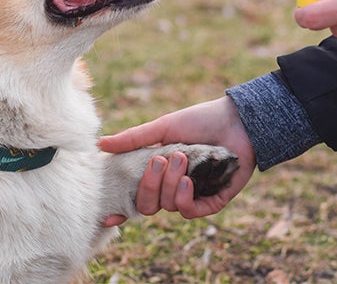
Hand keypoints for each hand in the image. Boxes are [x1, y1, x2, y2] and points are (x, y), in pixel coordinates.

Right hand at [98, 97, 254, 225]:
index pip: (136, 197)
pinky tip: (189, 182)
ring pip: (168, 206)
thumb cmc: (200, 121)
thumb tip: (100, 145)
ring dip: (170, 183)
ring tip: (182, 159)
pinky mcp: (213, 201)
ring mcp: (193, 196)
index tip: (108, 216)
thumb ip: (133, 140)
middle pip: (148, 205)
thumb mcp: (162, 128)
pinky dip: (184, 199)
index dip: (121, 210)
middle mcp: (174, 188)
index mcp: (159, 173)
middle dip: (150, 185)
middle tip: (161, 160)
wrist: (236, 121)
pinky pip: (190, 212)